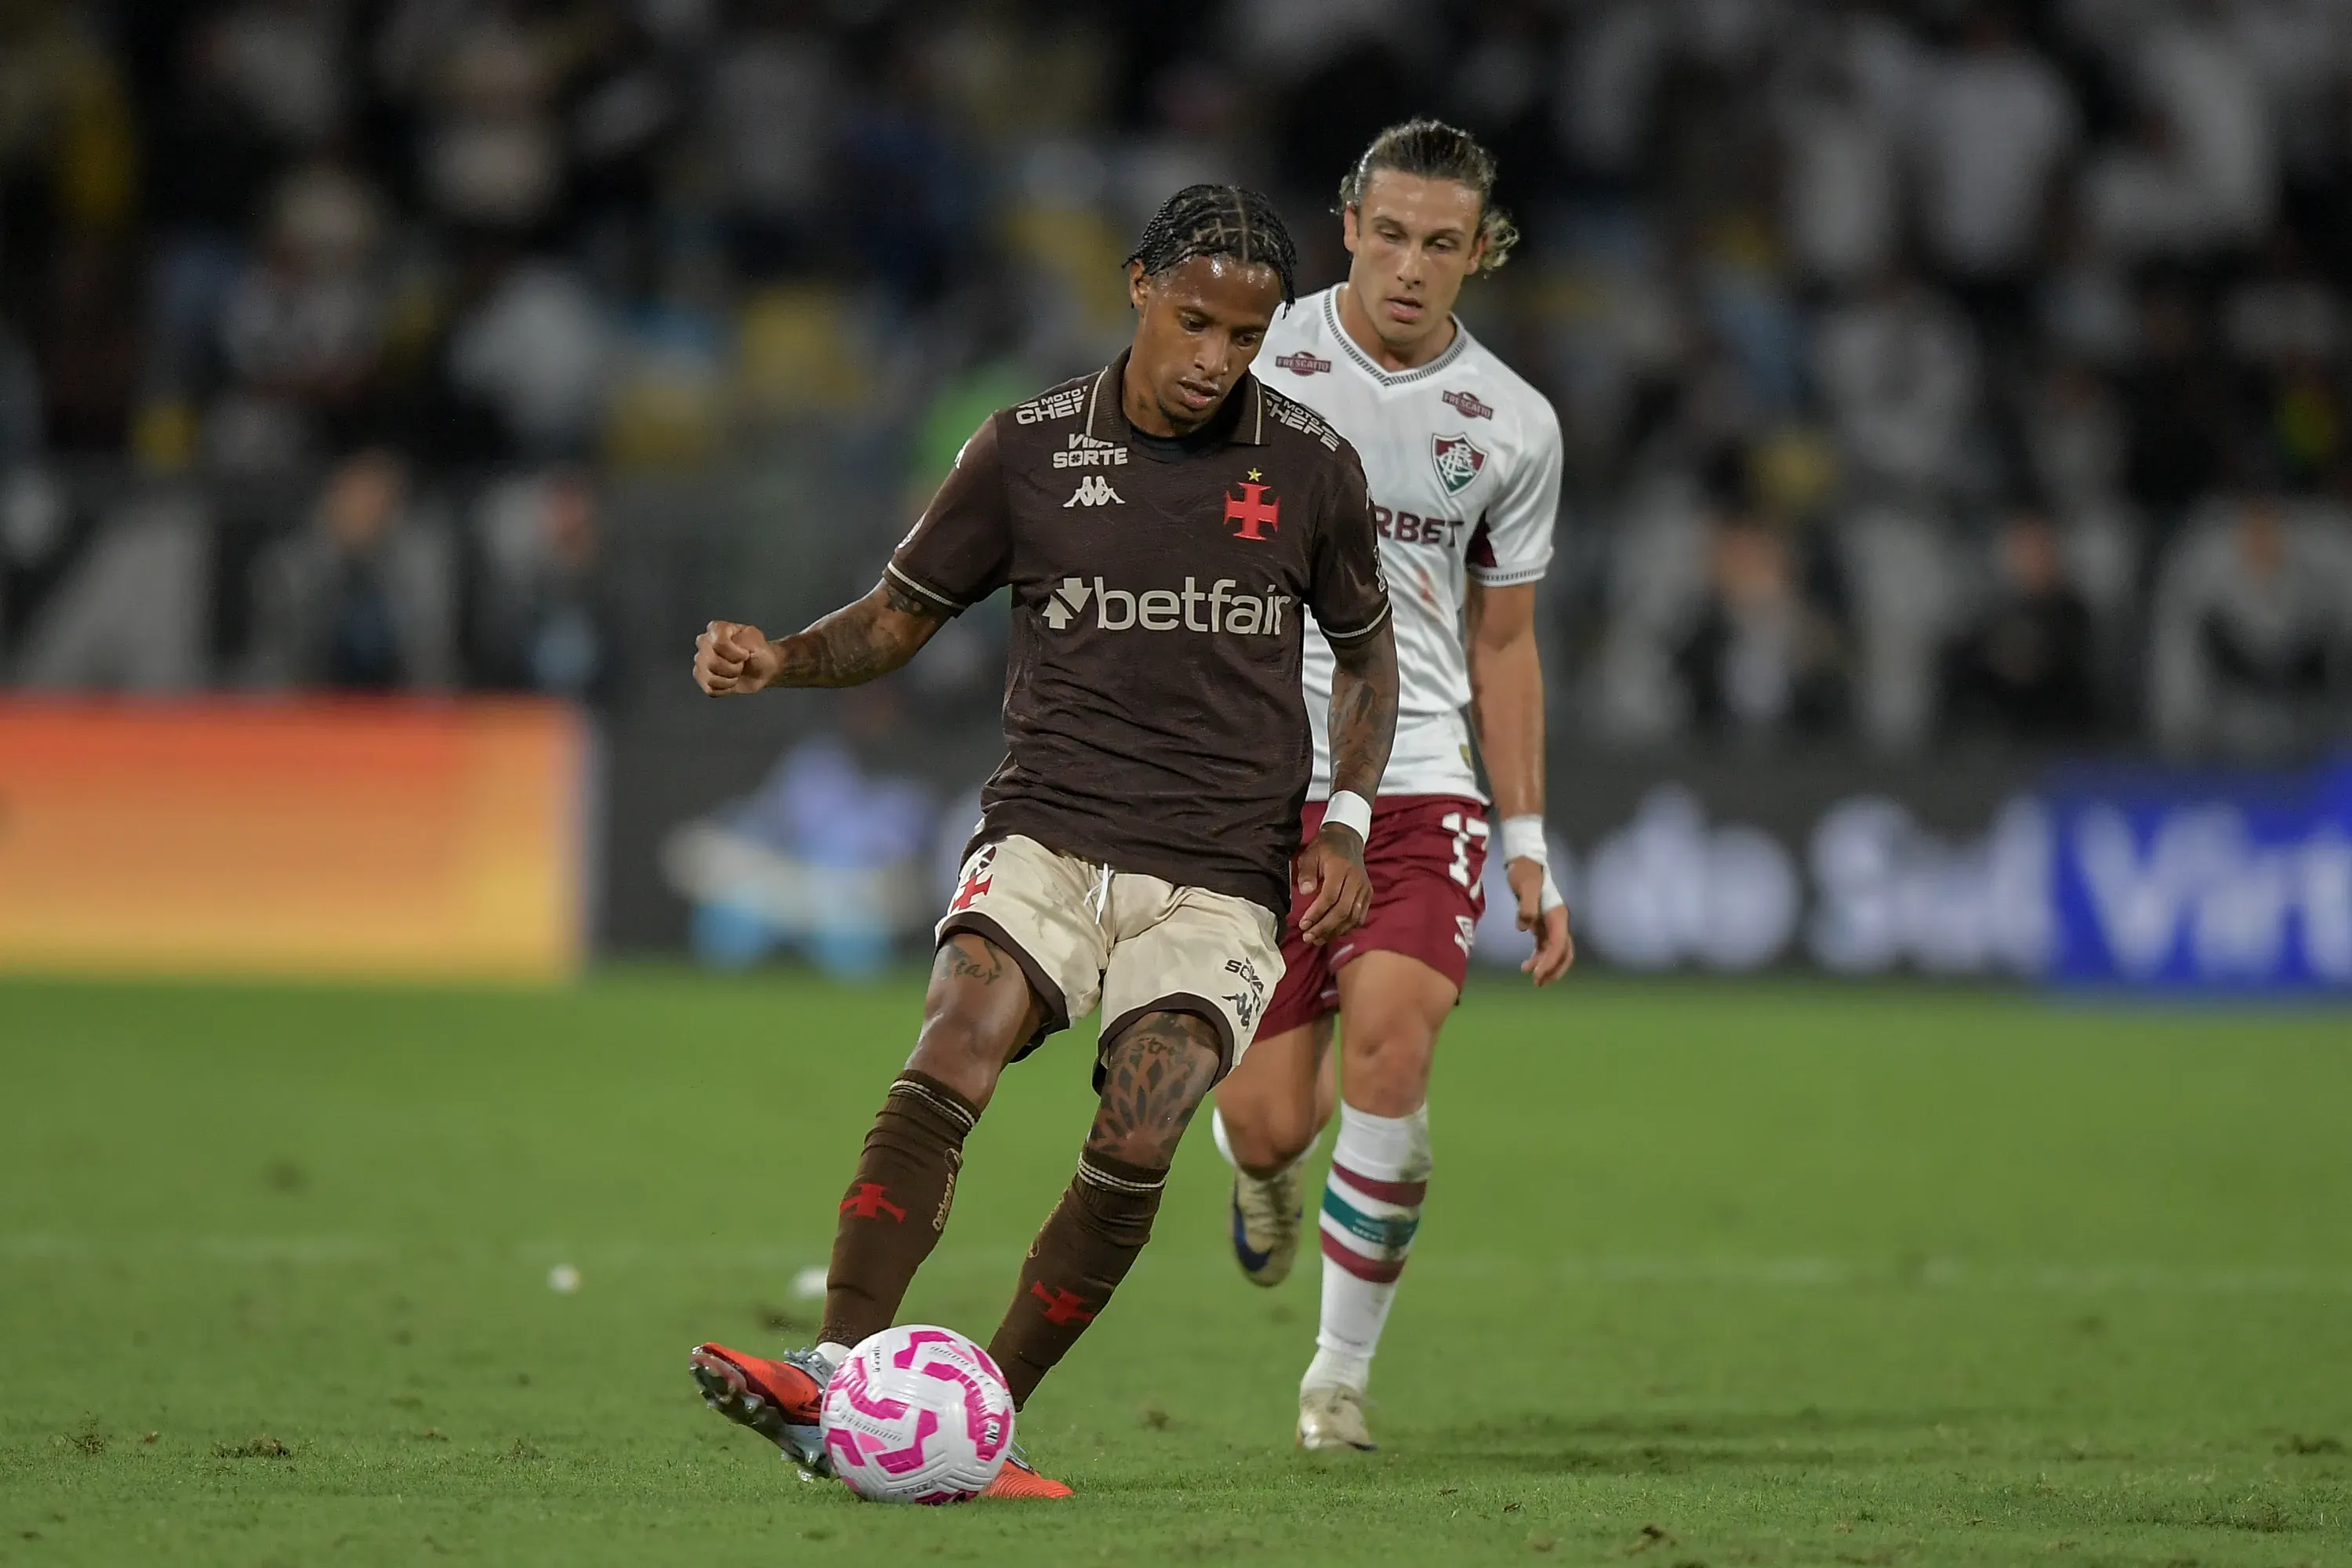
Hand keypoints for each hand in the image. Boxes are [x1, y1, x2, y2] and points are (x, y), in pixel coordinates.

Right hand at [694, 620, 780, 694]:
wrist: (763, 668)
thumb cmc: (758, 651)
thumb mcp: (756, 639)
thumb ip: (743, 640)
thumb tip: (732, 651)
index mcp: (715, 629)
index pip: (718, 644)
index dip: (735, 654)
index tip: (745, 654)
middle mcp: (704, 643)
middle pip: (712, 662)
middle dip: (733, 668)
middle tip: (742, 665)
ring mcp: (701, 661)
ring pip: (710, 677)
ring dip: (729, 680)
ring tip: (736, 673)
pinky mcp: (703, 678)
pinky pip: (710, 689)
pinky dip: (725, 688)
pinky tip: (731, 681)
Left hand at [1293, 824, 1372, 946]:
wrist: (1347, 840)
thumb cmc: (1325, 849)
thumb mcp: (1310, 854)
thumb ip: (1306, 872)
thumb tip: (1305, 892)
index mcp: (1341, 869)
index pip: (1330, 896)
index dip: (1316, 913)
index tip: (1303, 924)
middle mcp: (1357, 880)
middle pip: (1343, 911)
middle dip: (1324, 927)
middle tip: (1308, 937)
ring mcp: (1365, 889)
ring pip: (1353, 917)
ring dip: (1335, 931)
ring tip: (1318, 939)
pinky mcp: (1368, 895)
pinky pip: (1360, 917)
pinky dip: (1347, 928)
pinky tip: (1332, 933)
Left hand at [1506, 856, 1573, 984]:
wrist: (1523, 860)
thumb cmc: (1524, 871)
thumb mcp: (1524, 885)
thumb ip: (1526, 906)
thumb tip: (1525, 927)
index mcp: (1557, 914)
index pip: (1558, 944)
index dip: (1549, 962)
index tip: (1536, 975)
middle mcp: (1559, 921)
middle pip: (1564, 952)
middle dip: (1553, 970)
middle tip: (1538, 983)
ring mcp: (1552, 923)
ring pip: (1556, 952)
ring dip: (1547, 966)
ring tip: (1532, 978)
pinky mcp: (1543, 924)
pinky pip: (1545, 947)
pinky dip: (1539, 958)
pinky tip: (1527, 966)